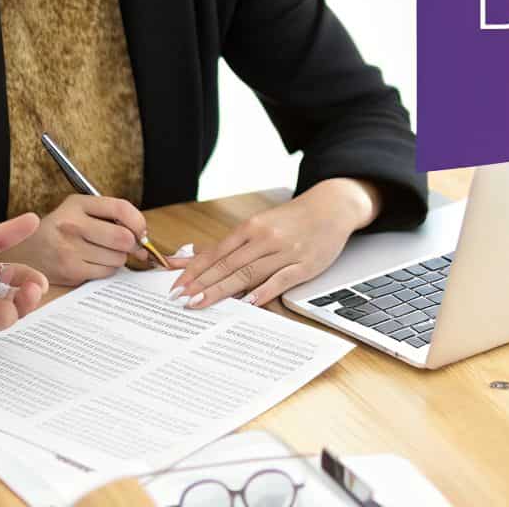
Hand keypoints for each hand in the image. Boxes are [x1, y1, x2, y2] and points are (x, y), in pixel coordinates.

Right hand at [0, 195, 153, 286]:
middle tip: (127, 246)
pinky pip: (106, 272)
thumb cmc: (58, 231)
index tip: (141, 231)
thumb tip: (144, 240)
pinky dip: (106, 269)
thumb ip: (110, 217)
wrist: (25, 252)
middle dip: (131, 245)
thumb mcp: (78, 211)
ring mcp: (70, 249)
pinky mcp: (71, 271)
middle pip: (123, 238)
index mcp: (77, 204)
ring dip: (118, 258)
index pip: (121, 208)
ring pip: (118, 258)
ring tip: (102, 253)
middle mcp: (72, 224)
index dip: (139, 222)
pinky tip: (93, 263)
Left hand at [169, 179, 379, 308]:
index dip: (195, 269)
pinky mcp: (304, 265)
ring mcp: (285, 252)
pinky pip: (280, 280)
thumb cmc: (292, 219)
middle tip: (182, 299)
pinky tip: (247, 302)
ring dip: (223, 290)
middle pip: (228, 264)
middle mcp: (265, 238)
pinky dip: (263, 291)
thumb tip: (191, 258)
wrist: (332, 207)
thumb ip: (228, 244)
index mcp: (252, 227)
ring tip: (202, 302)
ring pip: (249, 273)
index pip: (217, 252)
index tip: (176, 284)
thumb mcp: (258, 225)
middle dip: (202, 283)